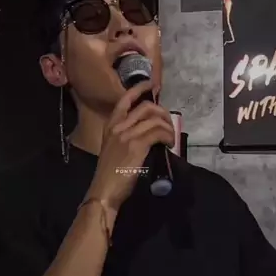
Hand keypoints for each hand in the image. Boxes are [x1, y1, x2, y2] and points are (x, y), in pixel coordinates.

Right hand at [87, 80, 174, 212]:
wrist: (104, 191)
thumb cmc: (110, 174)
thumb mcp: (114, 149)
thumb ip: (127, 136)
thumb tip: (148, 131)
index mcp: (110, 126)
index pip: (125, 99)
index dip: (140, 88)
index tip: (152, 84)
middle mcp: (118, 126)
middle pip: (146, 107)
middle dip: (162, 112)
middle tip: (169, 124)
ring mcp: (127, 135)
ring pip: (155, 119)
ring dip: (168, 127)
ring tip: (171, 138)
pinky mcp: (136, 145)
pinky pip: (158, 132)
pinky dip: (168, 136)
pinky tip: (169, 144)